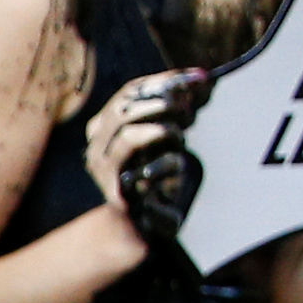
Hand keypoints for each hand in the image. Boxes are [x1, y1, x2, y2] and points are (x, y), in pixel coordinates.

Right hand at [87, 69, 205, 260]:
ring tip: (179, 136)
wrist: (140, 225)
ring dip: (160, 130)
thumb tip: (204, 79)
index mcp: (104, 127)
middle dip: (160, 103)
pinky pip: (144, 172)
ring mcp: (106, 172)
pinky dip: (168, 163)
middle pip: (124, 109)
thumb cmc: (154, 174)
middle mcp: (97, 147)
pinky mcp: (121, 195)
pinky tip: (178, 164)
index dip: (165, 81)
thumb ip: (179, 108)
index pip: (130, 92)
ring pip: (126, 136)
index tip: (198, 78)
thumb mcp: (164, 135)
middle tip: (187, 109)